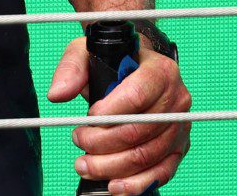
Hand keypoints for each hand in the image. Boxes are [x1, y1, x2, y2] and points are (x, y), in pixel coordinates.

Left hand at [47, 35, 190, 194]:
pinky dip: (136, 185)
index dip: (108, 114)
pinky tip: (113, 186)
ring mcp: (178, 126)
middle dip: (101, 144)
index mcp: (160, 71)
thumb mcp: (88, 53)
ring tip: (84, 164)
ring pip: (145, 156)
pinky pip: (160, 173)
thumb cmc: (113, 63)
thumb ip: (71, 69)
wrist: (135, 71)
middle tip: (78, 141)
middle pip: (137, 131)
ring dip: (110, 167)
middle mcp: (176, 99)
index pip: (136, 97)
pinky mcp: (177, 147)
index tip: (87, 118)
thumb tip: (58, 94)